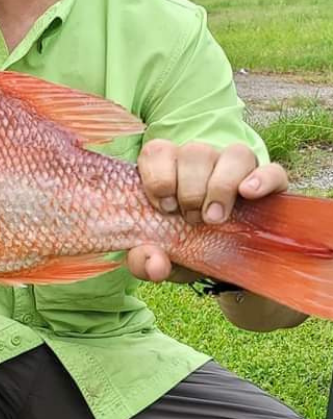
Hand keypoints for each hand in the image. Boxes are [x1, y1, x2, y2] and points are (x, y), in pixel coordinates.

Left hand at [127, 139, 289, 282]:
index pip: (157, 151)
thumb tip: (155, 265)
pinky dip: (262, 179)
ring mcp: (238, 170)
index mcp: (170, 172)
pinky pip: (272, 170)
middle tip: (191, 219)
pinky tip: (249, 193)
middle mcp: (203, 164)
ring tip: (214, 218)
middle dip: (190, 189)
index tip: (164, 206)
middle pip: (196, 151)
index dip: (158, 176)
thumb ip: (145, 262)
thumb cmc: (185, 251)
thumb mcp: (161, 260)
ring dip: (221, 186)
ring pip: (234, 154)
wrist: (226, 267)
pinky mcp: (270, 184)